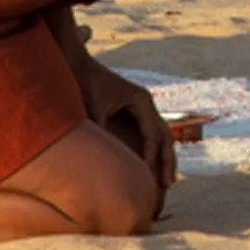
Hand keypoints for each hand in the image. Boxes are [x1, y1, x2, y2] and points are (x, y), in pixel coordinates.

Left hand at [77, 59, 175, 196]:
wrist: (81, 65)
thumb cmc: (88, 83)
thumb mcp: (94, 106)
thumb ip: (101, 127)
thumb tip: (102, 155)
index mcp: (141, 100)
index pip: (152, 134)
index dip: (150, 156)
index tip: (145, 177)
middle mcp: (147, 103)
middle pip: (165, 135)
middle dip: (167, 160)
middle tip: (168, 185)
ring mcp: (143, 106)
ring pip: (162, 134)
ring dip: (164, 157)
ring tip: (166, 182)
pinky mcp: (136, 111)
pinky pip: (151, 133)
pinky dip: (154, 150)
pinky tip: (150, 167)